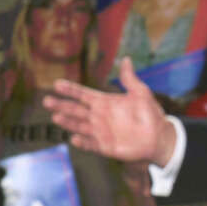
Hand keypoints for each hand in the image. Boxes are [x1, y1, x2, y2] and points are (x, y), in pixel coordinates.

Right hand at [43, 58, 175, 164]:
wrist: (159, 137)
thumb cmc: (150, 114)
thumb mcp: (141, 93)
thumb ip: (129, 79)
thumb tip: (126, 59)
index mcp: (104, 102)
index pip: (82, 94)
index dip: (70, 89)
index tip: (56, 84)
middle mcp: (98, 116)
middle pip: (75, 110)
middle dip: (61, 105)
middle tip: (46, 101)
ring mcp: (100, 132)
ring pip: (79, 126)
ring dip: (68, 122)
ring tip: (56, 117)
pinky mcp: (105, 146)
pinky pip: (91, 144)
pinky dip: (83, 142)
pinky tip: (74, 139)